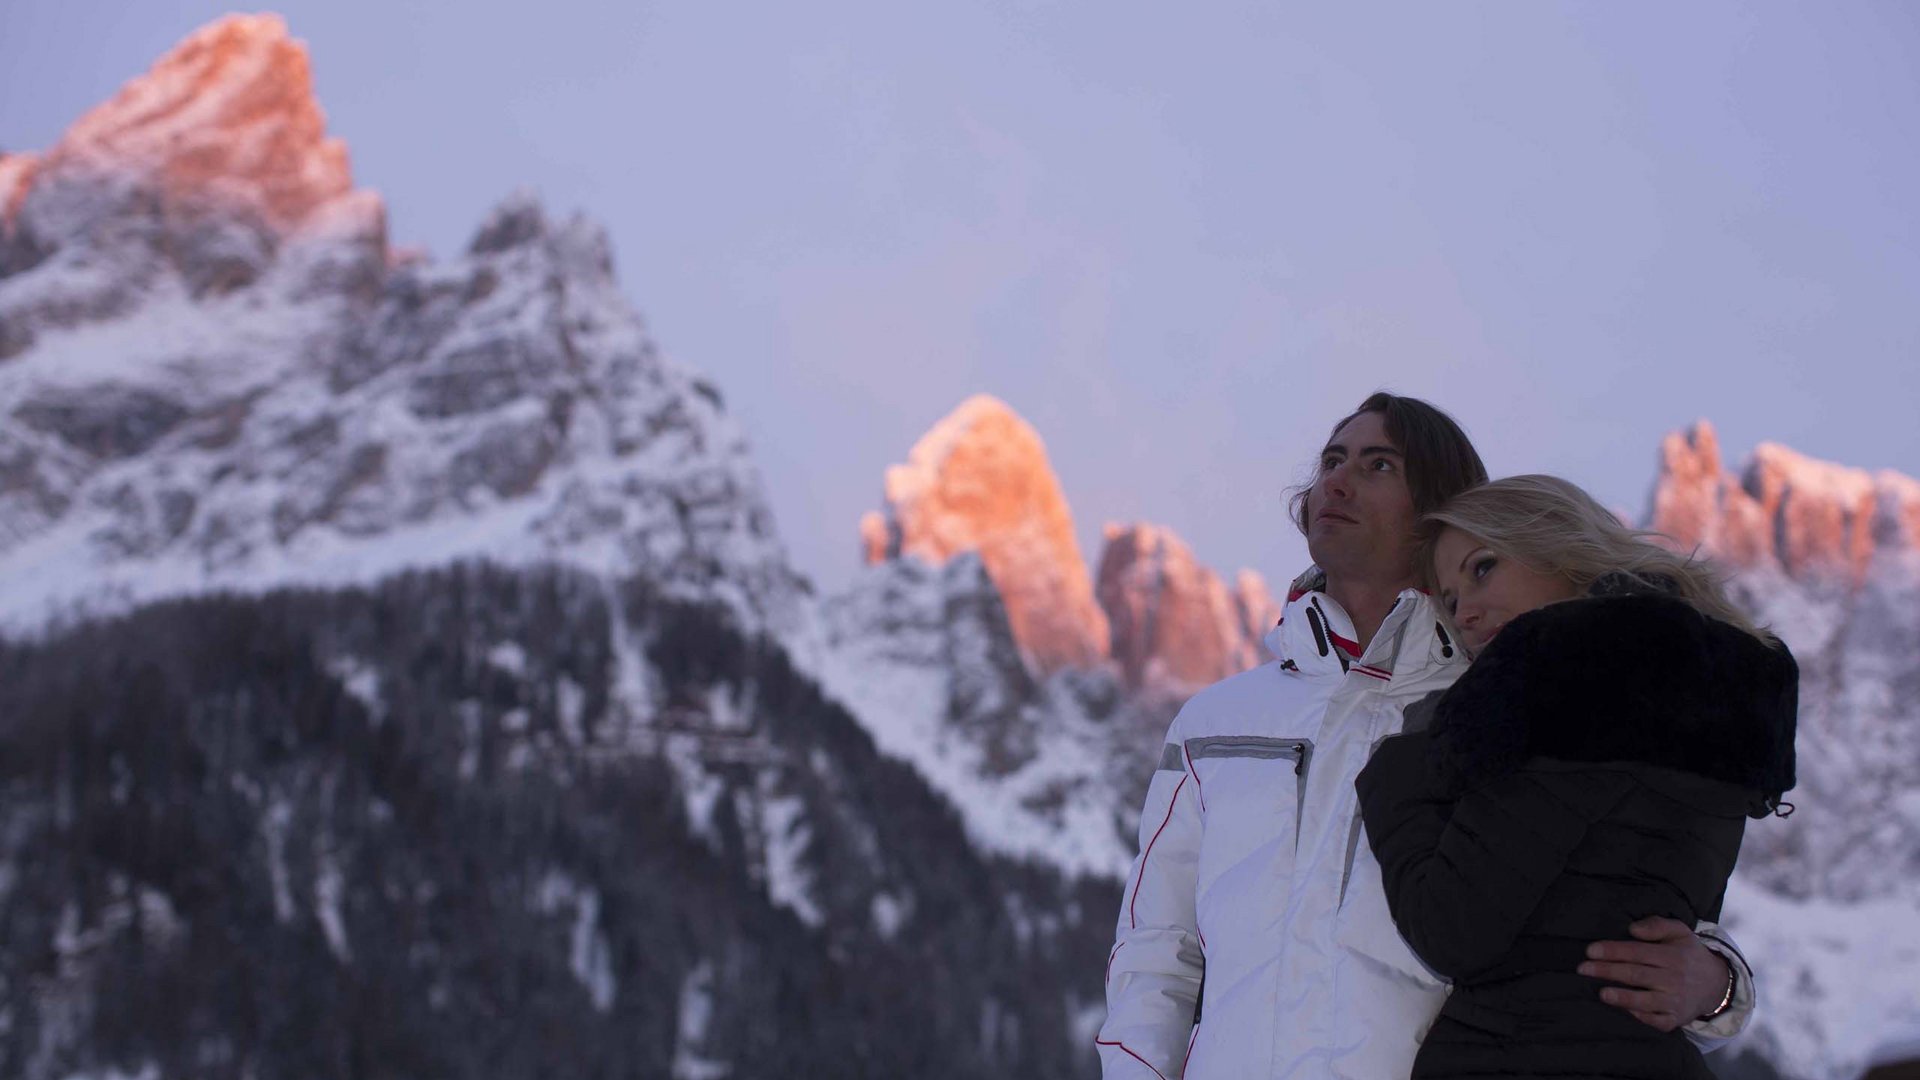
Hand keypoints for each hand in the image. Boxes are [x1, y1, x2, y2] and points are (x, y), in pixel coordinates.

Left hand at [1577, 916, 1730, 1031]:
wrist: (1716, 984)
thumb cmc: (1687, 954)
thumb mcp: (1679, 931)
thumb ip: (1657, 925)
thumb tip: (1632, 929)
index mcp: (1672, 956)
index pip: (1637, 952)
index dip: (1612, 951)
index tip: (1590, 950)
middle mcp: (1674, 979)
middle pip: (1636, 975)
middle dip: (1607, 971)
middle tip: (1582, 969)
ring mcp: (1675, 1001)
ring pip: (1645, 1000)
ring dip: (1622, 997)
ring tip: (1601, 993)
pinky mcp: (1675, 1019)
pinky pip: (1657, 1021)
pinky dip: (1641, 1017)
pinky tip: (1626, 1010)